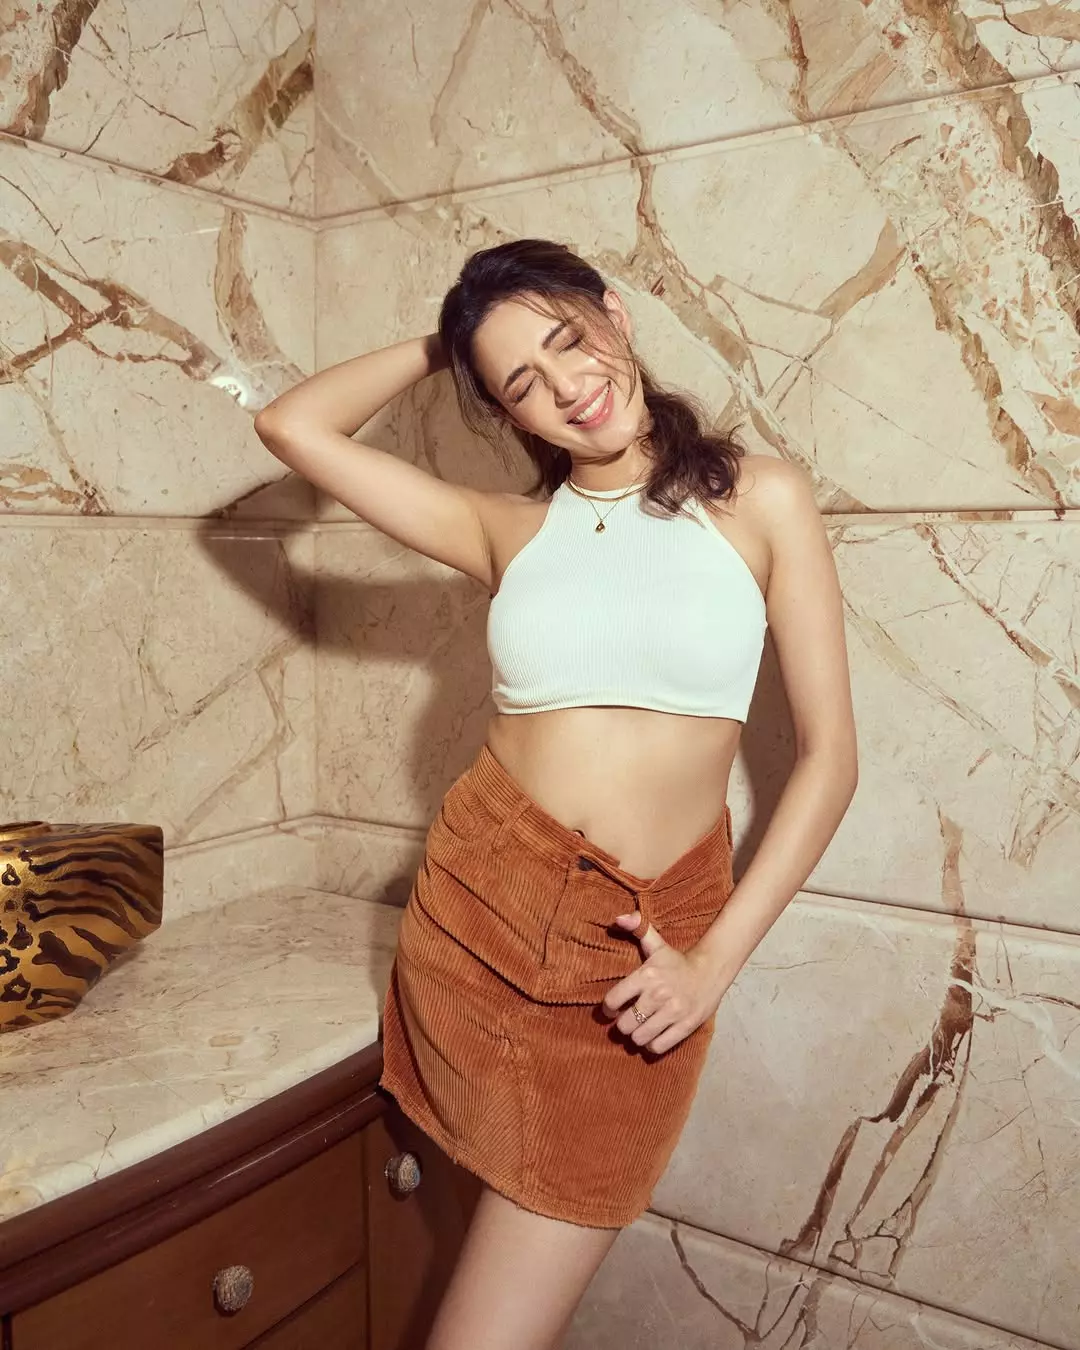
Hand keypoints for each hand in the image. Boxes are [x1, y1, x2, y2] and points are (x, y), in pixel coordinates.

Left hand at [601, 913, 728, 1054]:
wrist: (711, 971)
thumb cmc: (677, 961)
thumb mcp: (657, 944)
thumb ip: (637, 928)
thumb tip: (619, 918)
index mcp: (646, 975)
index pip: (613, 1000)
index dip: (609, 1009)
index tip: (612, 1010)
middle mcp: (657, 995)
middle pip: (624, 1025)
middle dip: (624, 1025)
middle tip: (629, 1020)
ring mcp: (672, 1012)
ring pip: (639, 1038)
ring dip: (637, 1036)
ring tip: (641, 1029)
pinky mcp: (685, 1026)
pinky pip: (658, 1047)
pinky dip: (652, 1045)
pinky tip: (654, 1036)